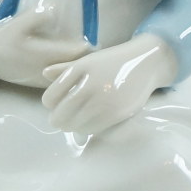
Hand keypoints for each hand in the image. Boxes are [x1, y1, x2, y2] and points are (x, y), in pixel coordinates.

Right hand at [0, 12, 93, 87]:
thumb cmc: (2, 39)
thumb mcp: (16, 23)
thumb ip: (35, 17)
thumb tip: (53, 10)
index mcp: (43, 55)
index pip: (74, 55)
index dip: (89, 50)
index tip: (99, 44)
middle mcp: (45, 71)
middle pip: (75, 69)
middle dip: (87, 62)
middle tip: (99, 55)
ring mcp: (42, 80)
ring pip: (68, 79)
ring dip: (79, 71)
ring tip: (90, 63)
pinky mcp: (38, 84)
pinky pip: (59, 83)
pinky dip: (69, 77)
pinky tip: (74, 71)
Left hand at [41, 33, 176, 133]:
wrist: (145, 63)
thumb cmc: (113, 61)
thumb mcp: (89, 60)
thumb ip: (65, 68)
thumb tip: (45, 74)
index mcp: (79, 69)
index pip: (51, 97)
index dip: (49, 104)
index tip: (53, 105)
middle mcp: (89, 85)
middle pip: (61, 114)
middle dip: (58, 120)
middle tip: (60, 121)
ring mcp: (103, 100)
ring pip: (75, 124)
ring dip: (71, 126)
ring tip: (73, 123)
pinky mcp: (116, 112)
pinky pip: (93, 128)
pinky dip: (86, 129)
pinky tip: (87, 124)